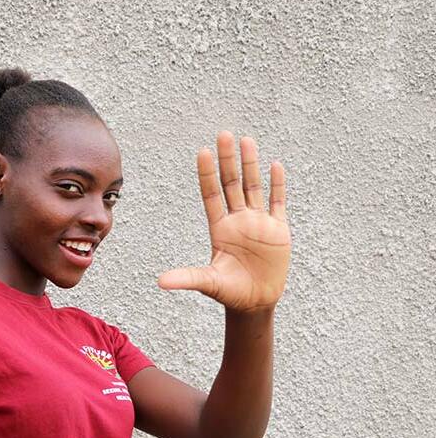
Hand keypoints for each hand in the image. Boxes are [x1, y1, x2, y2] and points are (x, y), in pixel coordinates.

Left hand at [157, 132, 290, 311]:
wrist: (255, 303)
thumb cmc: (229, 292)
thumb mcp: (208, 283)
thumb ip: (187, 278)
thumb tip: (160, 282)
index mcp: (219, 229)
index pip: (211, 195)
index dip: (207, 174)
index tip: (202, 152)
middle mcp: (238, 220)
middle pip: (231, 184)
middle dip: (227, 160)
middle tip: (223, 134)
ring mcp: (258, 223)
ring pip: (254, 187)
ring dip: (251, 165)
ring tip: (246, 141)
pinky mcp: (278, 230)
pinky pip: (278, 202)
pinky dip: (277, 185)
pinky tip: (274, 165)